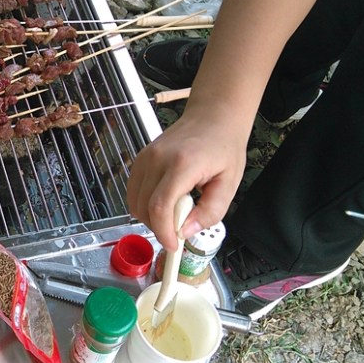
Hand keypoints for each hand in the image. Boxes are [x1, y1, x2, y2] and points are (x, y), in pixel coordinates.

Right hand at [127, 109, 247, 250]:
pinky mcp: (140, 159)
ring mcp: (145, 158)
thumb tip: (186, 231)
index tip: (173, 245)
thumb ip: (210, 212)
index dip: (163, 232)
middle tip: (180, 228)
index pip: (160, 206)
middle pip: (143, 207)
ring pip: (134, 201)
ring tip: (175, 212)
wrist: (212, 117)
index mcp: (183, 164)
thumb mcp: (229, 183)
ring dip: (151, 216)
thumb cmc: (223, 146)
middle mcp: (157, 159)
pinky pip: (134, 191)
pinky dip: (146, 203)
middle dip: (159, 227)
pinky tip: (166, 200)